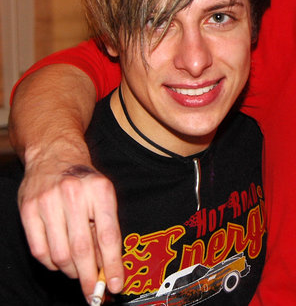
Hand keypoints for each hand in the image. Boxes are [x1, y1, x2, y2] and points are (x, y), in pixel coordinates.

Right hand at [18, 152, 123, 298]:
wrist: (54, 155)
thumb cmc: (84, 181)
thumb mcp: (104, 196)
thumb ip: (106, 228)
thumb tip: (107, 267)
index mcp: (101, 191)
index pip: (108, 236)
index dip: (112, 265)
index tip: (115, 285)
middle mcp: (74, 195)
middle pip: (82, 249)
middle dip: (88, 277)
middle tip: (93, 292)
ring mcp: (48, 202)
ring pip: (59, 254)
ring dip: (70, 271)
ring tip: (77, 271)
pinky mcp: (28, 210)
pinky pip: (39, 250)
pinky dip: (51, 263)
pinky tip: (59, 260)